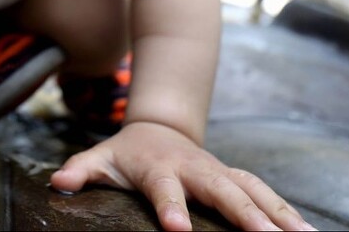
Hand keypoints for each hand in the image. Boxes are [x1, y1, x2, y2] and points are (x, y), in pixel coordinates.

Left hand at [49, 121, 313, 231]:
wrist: (160, 126)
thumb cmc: (127, 153)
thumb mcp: (100, 157)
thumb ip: (81, 171)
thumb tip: (58, 182)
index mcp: (160, 167)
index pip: (165, 189)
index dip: (171, 207)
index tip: (178, 229)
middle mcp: (198, 169)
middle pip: (224, 192)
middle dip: (245, 215)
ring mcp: (222, 173)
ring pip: (255, 192)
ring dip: (279, 215)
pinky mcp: (240, 179)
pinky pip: (268, 196)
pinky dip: (290, 213)